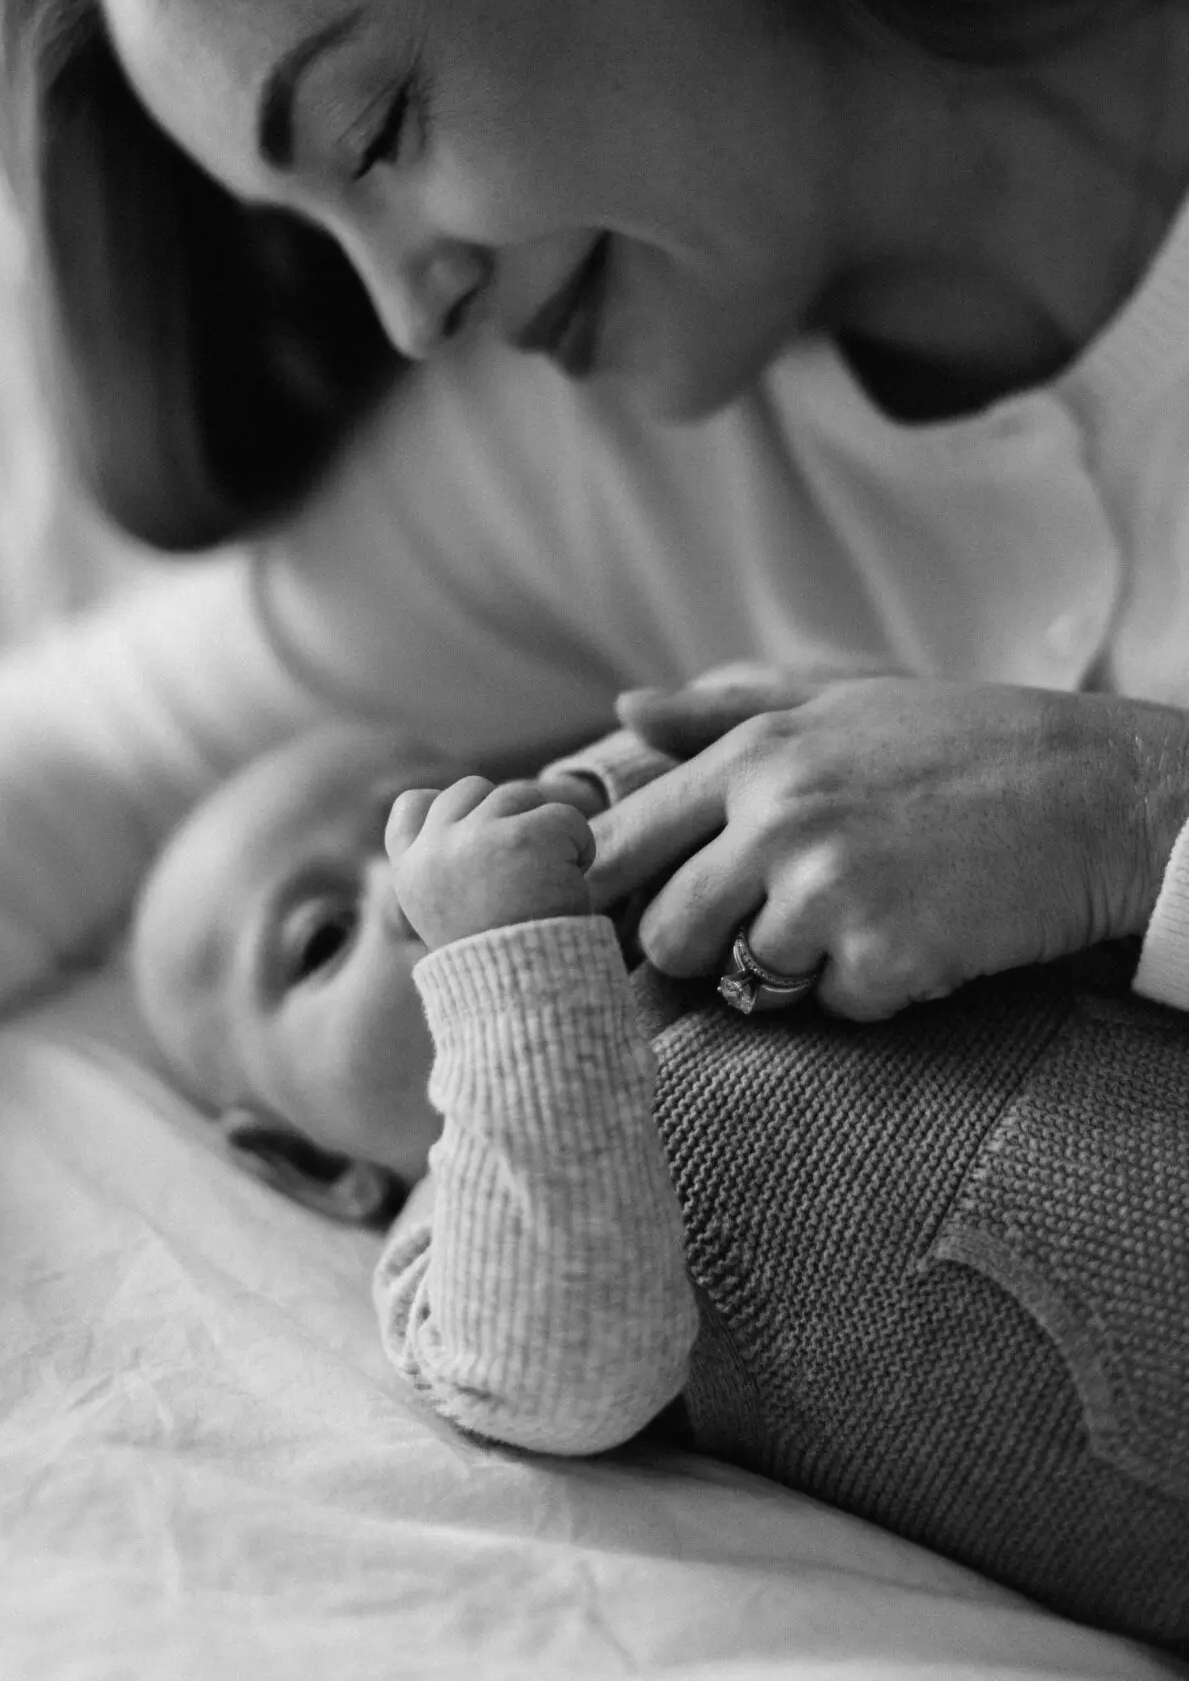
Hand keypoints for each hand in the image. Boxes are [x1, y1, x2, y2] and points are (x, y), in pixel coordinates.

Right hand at [386, 778, 594, 950]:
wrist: (526, 996)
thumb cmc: (499, 959)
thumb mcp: (447, 912)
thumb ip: (447, 864)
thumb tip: (469, 811)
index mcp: (409, 871)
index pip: (413, 804)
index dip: (450, 806)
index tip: (475, 831)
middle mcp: (434, 848)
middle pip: (474, 789)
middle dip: (507, 815)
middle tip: (525, 867)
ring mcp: (476, 837)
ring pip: (521, 796)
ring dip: (545, 832)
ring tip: (547, 882)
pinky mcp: (525, 836)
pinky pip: (566, 815)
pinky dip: (581, 846)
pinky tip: (571, 881)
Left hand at [589, 673, 1188, 1020]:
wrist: (1097, 788)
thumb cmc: (962, 742)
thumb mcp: (839, 701)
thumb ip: (724, 712)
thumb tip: (626, 714)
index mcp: (754, 755)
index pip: (621, 845)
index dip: (612, 894)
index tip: (632, 915)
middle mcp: (777, 816)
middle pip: (666, 933)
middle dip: (704, 950)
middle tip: (767, 930)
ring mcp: (830, 886)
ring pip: (748, 978)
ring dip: (800, 969)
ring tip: (867, 914)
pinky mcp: (886, 951)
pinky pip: (838, 1007)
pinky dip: (876, 990)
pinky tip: (922, 934)